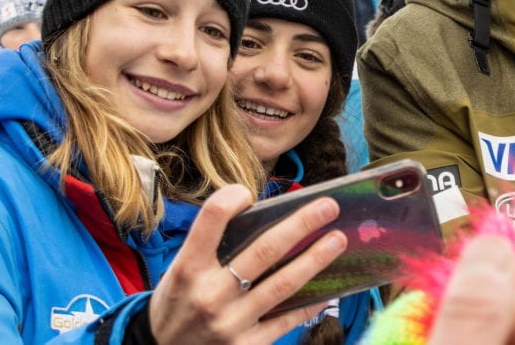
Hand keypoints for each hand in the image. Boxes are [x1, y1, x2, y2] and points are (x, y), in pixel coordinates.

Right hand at [149, 184, 346, 343]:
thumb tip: (261, 219)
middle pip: (263, 250)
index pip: (210, 220)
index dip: (231, 199)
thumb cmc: (177, 305)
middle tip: (329, 206)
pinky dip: (309, 302)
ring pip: (283, 284)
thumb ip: (210, 249)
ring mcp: (230, 323)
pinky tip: (329, 287)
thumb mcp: (180, 273)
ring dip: (315, 259)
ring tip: (338, 240)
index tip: (248, 191)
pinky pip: (286, 320)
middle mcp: (209, 294)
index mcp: (188, 268)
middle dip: (301, 224)